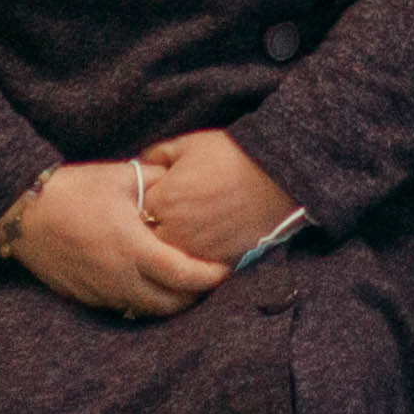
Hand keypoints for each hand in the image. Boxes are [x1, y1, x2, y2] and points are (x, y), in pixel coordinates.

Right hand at [5, 161, 227, 318]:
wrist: (23, 212)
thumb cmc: (73, 190)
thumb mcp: (120, 176)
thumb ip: (156, 180)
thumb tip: (181, 181)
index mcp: (132, 247)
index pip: (183, 275)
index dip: (209, 277)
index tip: (224, 271)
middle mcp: (119, 277)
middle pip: (169, 303)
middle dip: (194, 296)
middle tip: (208, 281)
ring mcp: (100, 291)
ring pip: (146, 310)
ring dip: (168, 302)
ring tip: (182, 285)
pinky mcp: (84, 296)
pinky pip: (122, 306)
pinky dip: (142, 300)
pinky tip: (147, 283)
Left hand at [134, 127, 296, 262]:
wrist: (277, 175)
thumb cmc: (231, 155)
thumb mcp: (189, 144)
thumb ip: (157, 155)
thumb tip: (141, 165)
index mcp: (163, 199)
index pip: (136, 210)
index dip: (146, 203)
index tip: (158, 198)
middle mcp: (175, 230)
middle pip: (149, 239)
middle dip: (154, 229)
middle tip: (172, 217)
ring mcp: (196, 250)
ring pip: (170, 259)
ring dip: (173, 248)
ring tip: (188, 231)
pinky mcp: (218, 263)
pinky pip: (195, 269)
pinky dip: (196, 259)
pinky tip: (205, 242)